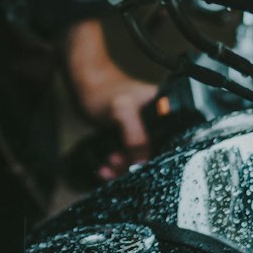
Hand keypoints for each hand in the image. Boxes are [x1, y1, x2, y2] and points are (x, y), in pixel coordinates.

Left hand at [64, 20, 156, 181]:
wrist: (83, 84)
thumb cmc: (102, 90)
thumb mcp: (122, 111)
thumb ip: (135, 136)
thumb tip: (143, 162)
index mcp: (164, 110)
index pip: (169, 142)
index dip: (155, 158)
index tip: (139, 166)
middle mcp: (156, 120)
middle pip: (153, 153)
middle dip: (134, 165)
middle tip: (118, 163)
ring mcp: (142, 129)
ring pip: (138, 159)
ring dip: (123, 168)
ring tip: (109, 167)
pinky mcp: (128, 136)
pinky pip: (127, 158)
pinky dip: (117, 166)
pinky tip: (105, 168)